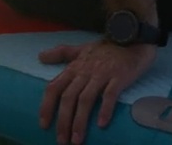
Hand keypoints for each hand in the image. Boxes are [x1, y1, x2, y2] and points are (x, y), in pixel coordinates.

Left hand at [38, 39, 156, 143]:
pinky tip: (102, 124)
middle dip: (63, 120)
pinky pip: (110, 95)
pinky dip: (104, 109)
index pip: (54, 87)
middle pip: (68, 97)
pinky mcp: (119, 77)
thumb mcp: (80, 48)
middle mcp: (84, 72)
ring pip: (86, 99)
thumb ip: (61, 53)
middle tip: (61, 140)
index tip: (43, 124)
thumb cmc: (106, 47)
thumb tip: (40, 56)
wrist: (131, 37)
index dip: (47, 106)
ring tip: (77, 139)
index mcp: (74, 67)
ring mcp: (102, 74)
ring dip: (80, 121)